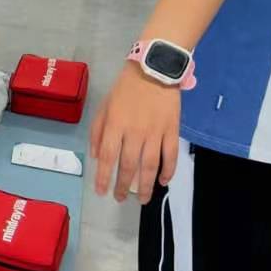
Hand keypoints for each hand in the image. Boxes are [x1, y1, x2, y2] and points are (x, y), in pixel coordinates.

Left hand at [91, 62, 181, 203]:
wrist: (154, 70)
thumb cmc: (125, 89)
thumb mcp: (105, 106)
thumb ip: (98, 131)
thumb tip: (97, 157)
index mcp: (115, 125)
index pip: (108, 157)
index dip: (104, 177)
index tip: (102, 191)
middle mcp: (134, 132)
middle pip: (128, 166)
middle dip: (124, 186)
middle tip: (121, 198)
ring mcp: (155, 132)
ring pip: (150, 166)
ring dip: (146, 185)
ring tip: (143, 199)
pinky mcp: (172, 130)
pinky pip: (170, 155)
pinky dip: (168, 171)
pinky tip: (164, 181)